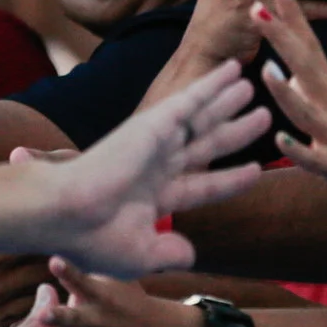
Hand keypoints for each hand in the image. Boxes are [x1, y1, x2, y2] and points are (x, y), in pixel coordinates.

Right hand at [15, 65, 270, 275]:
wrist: (65, 214)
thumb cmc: (94, 239)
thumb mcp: (140, 256)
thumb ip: (169, 254)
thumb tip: (190, 254)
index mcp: (152, 198)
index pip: (202, 186)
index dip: (229, 179)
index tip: (255, 170)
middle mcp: (156, 166)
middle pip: (206, 145)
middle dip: (233, 132)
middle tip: (261, 117)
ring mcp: (154, 143)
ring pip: (201, 118)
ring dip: (226, 102)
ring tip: (251, 88)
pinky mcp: (152, 125)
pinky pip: (189, 101)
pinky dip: (211, 85)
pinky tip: (232, 71)